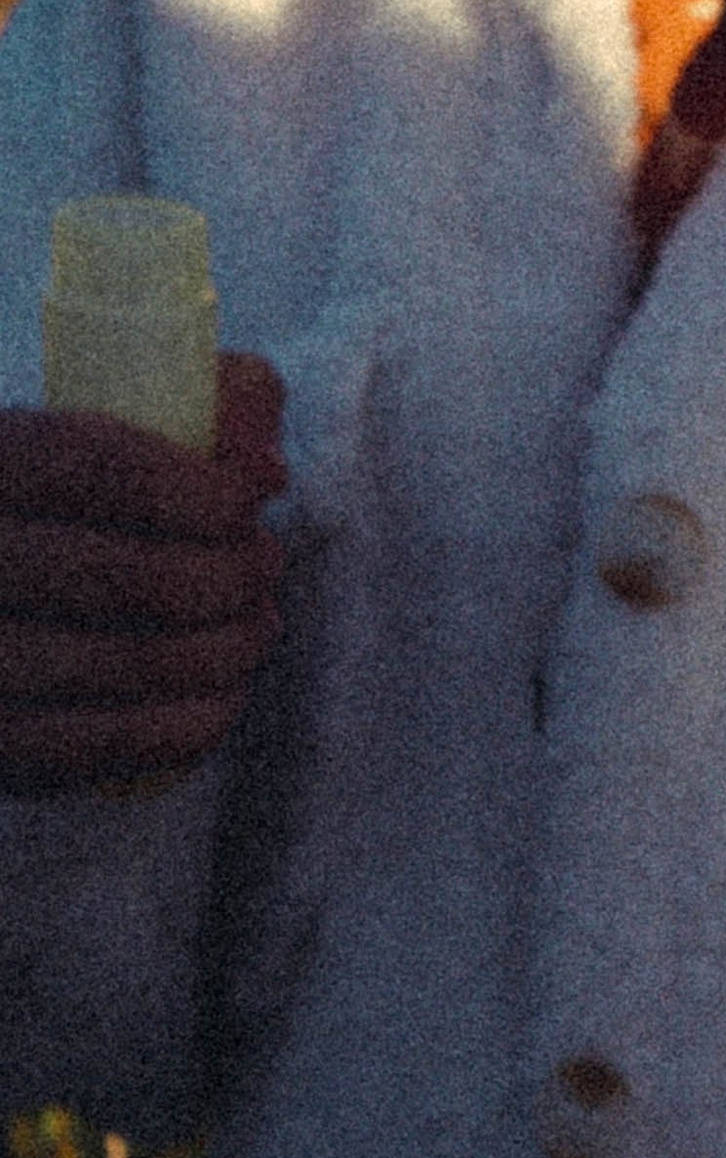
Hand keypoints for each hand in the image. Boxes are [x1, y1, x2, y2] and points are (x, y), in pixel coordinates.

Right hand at [0, 356, 286, 796]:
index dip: (202, 488)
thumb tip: (266, 463)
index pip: (98, 469)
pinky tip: (226, 694)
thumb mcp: (101, 439)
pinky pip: (114, 746)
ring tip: (259, 626)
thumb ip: (197, 409)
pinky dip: (194, 722)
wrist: (1, 608)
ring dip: (229, 649)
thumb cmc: (62, 515)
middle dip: (232, 575)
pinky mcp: (1, 748)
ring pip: (132, 665)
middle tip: (266, 566)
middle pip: (130, 576)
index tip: (253, 496)